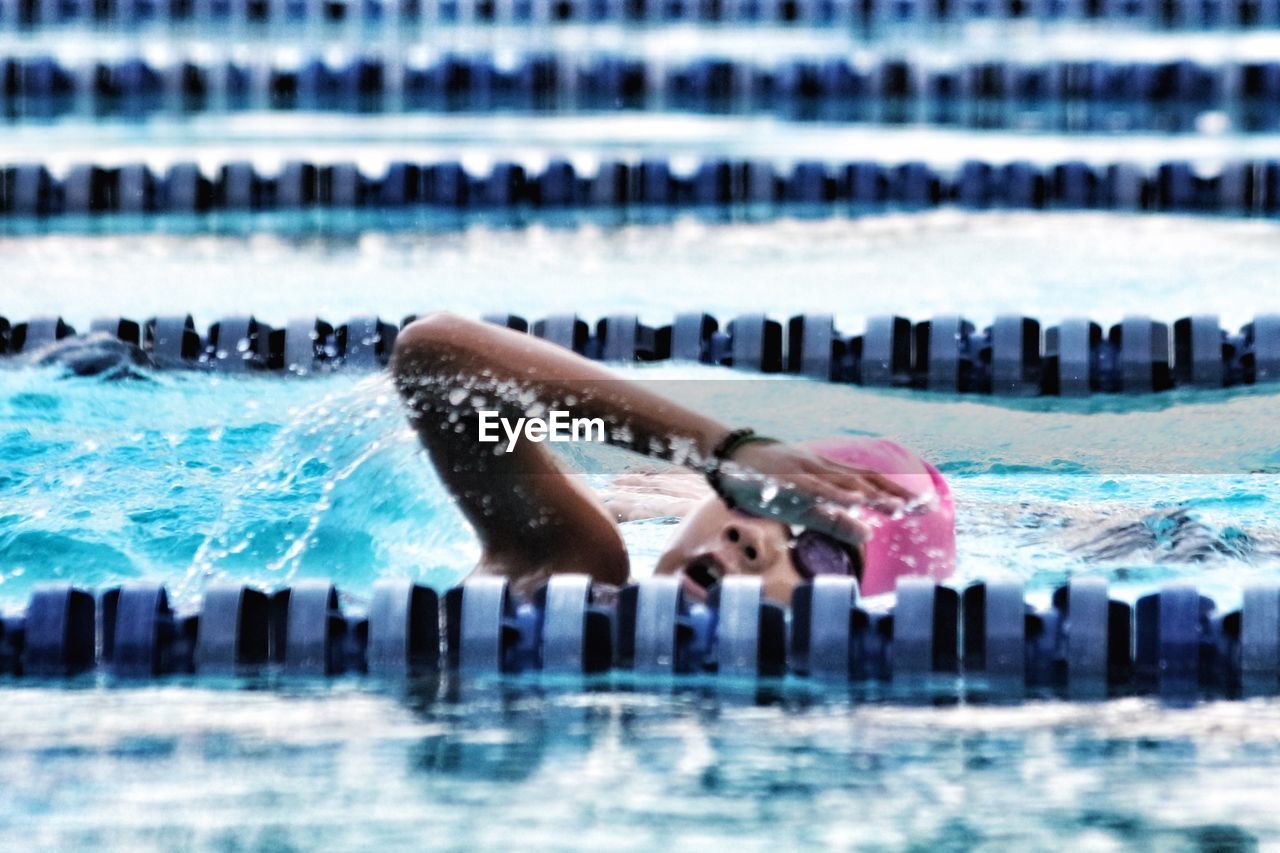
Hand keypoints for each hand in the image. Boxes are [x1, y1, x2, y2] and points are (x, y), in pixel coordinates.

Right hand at [714, 441, 919, 546]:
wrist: (732, 461)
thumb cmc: (771, 485)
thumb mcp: (807, 510)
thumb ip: (836, 522)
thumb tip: (868, 536)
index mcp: (831, 476)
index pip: (873, 483)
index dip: (900, 493)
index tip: (927, 506)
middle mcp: (824, 469)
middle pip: (867, 479)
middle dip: (897, 492)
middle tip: (925, 506)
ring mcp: (807, 471)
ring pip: (846, 481)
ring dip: (874, 493)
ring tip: (899, 505)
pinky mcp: (788, 478)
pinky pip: (815, 487)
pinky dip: (836, 493)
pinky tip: (853, 501)